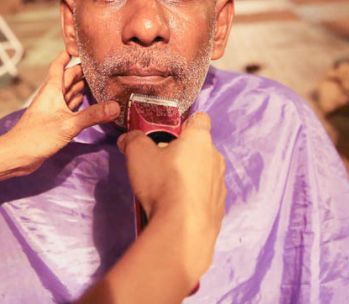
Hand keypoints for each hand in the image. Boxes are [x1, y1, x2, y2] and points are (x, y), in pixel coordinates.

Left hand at [0, 51, 118, 174]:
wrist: (17, 155)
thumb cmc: (37, 136)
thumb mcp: (68, 124)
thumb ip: (92, 115)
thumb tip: (115, 107)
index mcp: (52, 90)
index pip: (59, 65)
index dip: (68, 54)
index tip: (80, 46)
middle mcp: (52, 96)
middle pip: (68, 78)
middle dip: (82, 71)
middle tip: (101, 65)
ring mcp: (52, 108)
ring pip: (70, 92)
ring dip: (82, 87)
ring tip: (100, 81)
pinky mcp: (54, 121)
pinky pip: (70, 107)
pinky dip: (80, 103)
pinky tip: (89, 103)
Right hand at [117, 113, 225, 276]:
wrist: (182, 229)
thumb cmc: (163, 183)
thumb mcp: (137, 154)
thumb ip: (133, 140)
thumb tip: (128, 139)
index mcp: (200, 139)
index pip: (199, 119)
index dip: (184, 124)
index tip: (169, 134)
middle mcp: (216, 158)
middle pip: (199, 149)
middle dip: (181, 154)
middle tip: (159, 165)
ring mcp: (220, 184)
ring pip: (203, 173)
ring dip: (188, 177)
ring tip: (167, 191)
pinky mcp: (219, 208)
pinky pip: (204, 196)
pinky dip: (193, 199)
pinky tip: (176, 208)